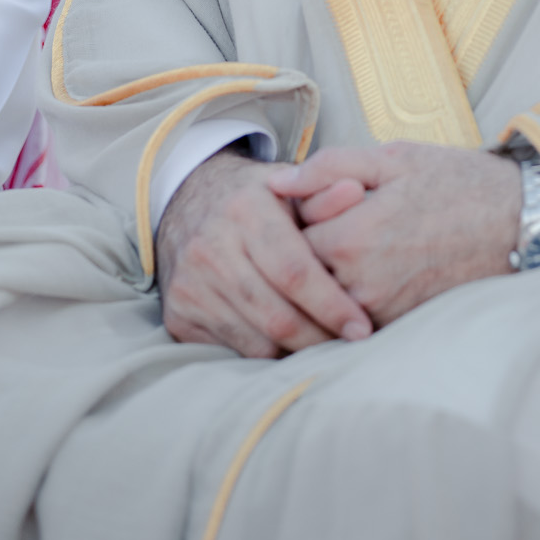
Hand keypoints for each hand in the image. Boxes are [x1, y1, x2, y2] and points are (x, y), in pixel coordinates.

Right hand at [156, 148, 373, 357]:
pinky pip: (232, 350)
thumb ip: (324, 195)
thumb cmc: (255, 199)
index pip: (295, 272)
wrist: (187, 202)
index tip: (362, 328)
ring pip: (255, 341)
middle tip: (350, 347)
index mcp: (244, 210)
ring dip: (295, 352)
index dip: (332, 305)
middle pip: (276, 316)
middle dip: (320, 338)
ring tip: (323, 345)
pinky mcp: (177, 313)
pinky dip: (264, 353)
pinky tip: (286, 344)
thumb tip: (355, 193)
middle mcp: (211, 248)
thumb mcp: (289, 186)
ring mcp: (189, 284)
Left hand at [266, 142, 521, 326]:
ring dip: (327, 275)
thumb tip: (275, 185)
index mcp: (351, 239)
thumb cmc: (456, 183)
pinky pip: (353, 316)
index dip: (298, 217)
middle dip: (308, 249)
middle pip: (301, 274)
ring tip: (361, 242)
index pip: (288, 238)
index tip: (320, 200)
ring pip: (324, 299)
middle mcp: (359, 285)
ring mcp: (380, 312)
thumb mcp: (393, 159)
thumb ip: (328, 167)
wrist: (518, 224)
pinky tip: (377, 266)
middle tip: (337, 220)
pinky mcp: (399, 326)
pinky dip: (350, 297)